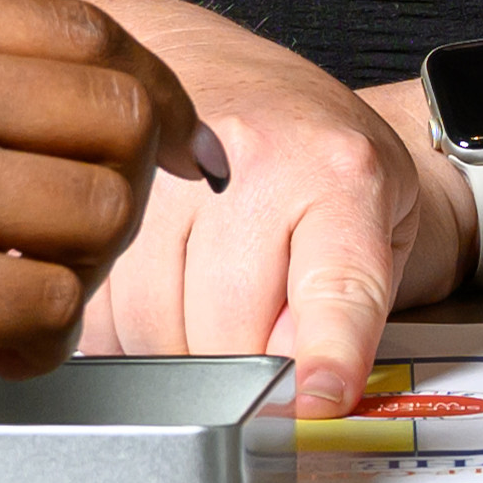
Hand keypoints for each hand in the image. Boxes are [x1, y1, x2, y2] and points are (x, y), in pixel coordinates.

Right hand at [0, 0, 204, 442]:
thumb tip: (108, 81)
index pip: (86, 34)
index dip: (152, 92)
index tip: (176, 141)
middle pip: (115, 118)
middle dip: (126, 183)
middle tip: (84, 233)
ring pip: (99, 213)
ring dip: (82, 266)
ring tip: (24, 291)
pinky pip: (54, 304)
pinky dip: (42, 337)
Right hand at [44, 0, 469, 403]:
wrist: (240, 80)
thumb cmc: (319, 160)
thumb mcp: (380, 223)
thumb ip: (351, 309)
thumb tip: (300, 390)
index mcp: (336, 174)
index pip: (334, 284)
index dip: (326, 355)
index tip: (319, 401)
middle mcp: (246, 165)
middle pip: (227, 331)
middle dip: (247, 367)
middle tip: (266, 339)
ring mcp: (164, 178)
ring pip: (155, 329)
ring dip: (185, 351)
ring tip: (218, 307)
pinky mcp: (104, 199)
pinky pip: (102, 312)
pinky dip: (132, 330)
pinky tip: (168, 295)